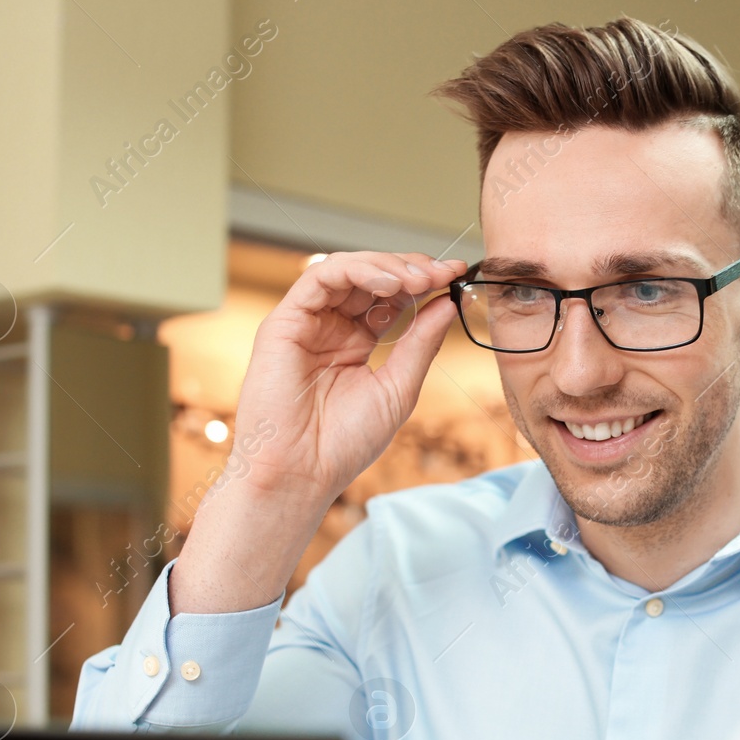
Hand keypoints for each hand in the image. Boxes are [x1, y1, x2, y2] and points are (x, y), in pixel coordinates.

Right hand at [238, 251, 466, 504]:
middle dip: (410, 269)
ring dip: (387, 267)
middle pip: (372, 278)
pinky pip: (320, 277)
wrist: (301, 473)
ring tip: (418, 278)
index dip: (423, 284)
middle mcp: (331, 328)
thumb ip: (420, 343)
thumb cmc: (343, 444)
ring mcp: (307, 323)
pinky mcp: (284, 321)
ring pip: (347, 269)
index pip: (391, 299)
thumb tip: (447, 304)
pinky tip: (389, 285)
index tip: (455, 276)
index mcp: (356, 344)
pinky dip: (357, 272)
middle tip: (441, 273)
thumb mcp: (398, 388)